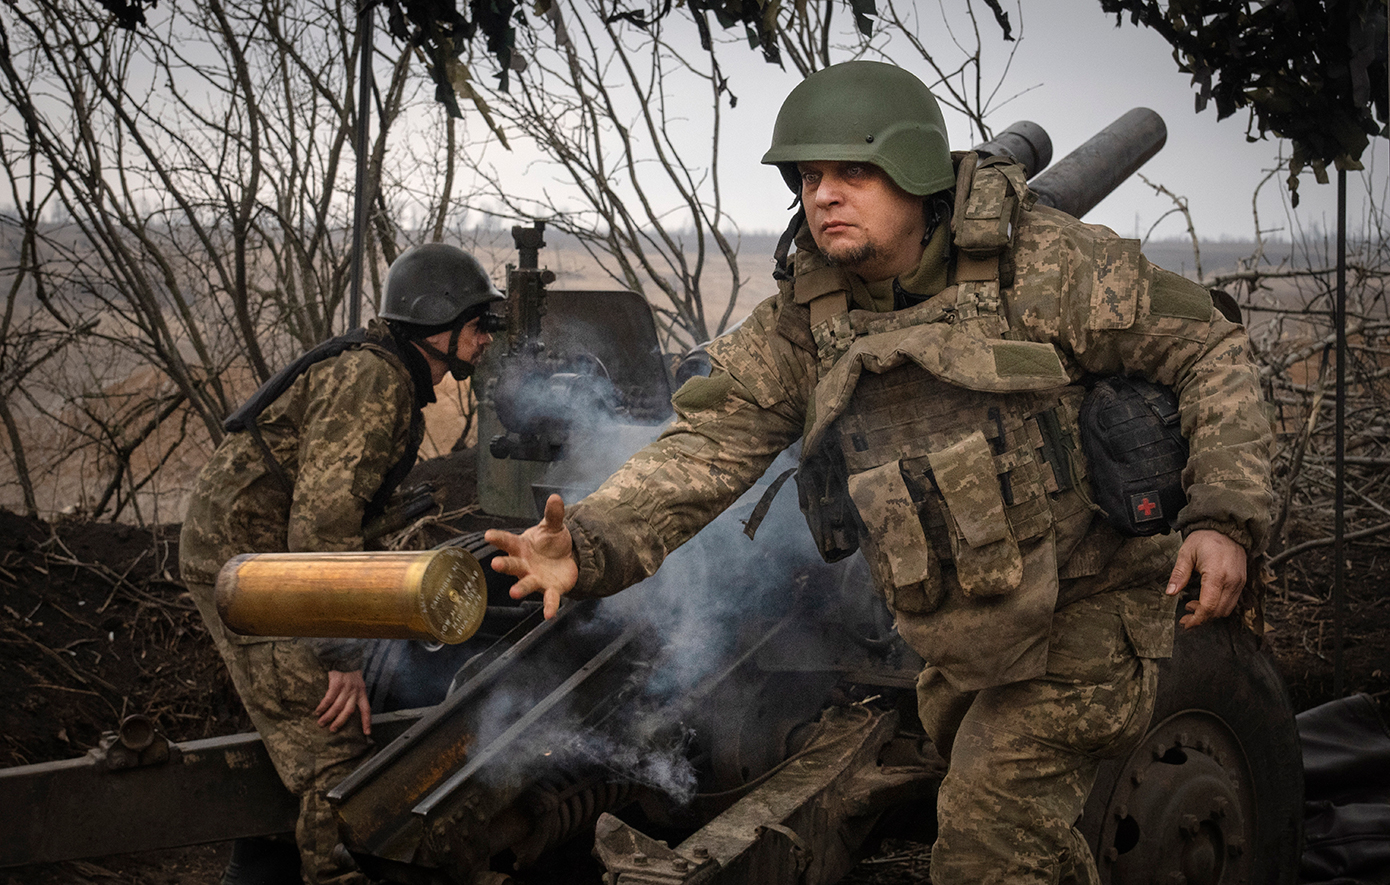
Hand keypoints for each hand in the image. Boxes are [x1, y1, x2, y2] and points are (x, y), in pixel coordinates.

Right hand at [316, 669, 371, 734]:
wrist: (344, 657)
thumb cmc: (349, 672)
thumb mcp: (357, 683)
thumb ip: (354, 695)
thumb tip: (345, 710)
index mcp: (362, 692)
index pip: (366, 710)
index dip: (367, 722)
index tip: (367, 733)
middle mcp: (355, 691)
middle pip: (349, 711)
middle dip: (340, 722)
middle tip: (333, 730)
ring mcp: (346, 688)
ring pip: (337, 706)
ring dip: (328, 716)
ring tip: (321, 723)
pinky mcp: (336, 683)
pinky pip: (329, 698)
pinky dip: (323, 706)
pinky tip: (318, 711)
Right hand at [486, 494, 578, 618]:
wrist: (565, 558)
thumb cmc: (550, 542)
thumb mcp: (553, 526)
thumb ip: (553, 514)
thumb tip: (555, 497)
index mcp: (521, 547)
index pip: (507, 541)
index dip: (498, 538)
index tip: (488, 535)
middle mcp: (524, 564)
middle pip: (511, 565)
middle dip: (504, 565)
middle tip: (495, 564)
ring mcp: (535, 578)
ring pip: (526, 584)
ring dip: (520, 588)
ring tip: (514, 593)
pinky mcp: (550, 589)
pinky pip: (549, 599)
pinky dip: (550, 607)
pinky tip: (550, 615)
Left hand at [1166, 529, 1247, 628]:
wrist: (1227, 528)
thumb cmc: (1205, 539)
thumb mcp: (1186, 553)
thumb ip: (1179, 574)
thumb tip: (1170, 593)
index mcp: (1217, 575)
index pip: (1208, 606)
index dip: (1196, 618)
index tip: (1185, 623)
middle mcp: (1232, 581)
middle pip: (1218, 611)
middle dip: (1201, 618)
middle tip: (1185, 616)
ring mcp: (1239, 582)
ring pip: (1227, 609)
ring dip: (1210, 613)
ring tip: (1192, 605)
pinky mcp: (1242, 582)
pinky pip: (1232, 602)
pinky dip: (1219, 606)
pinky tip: (1205, 600)